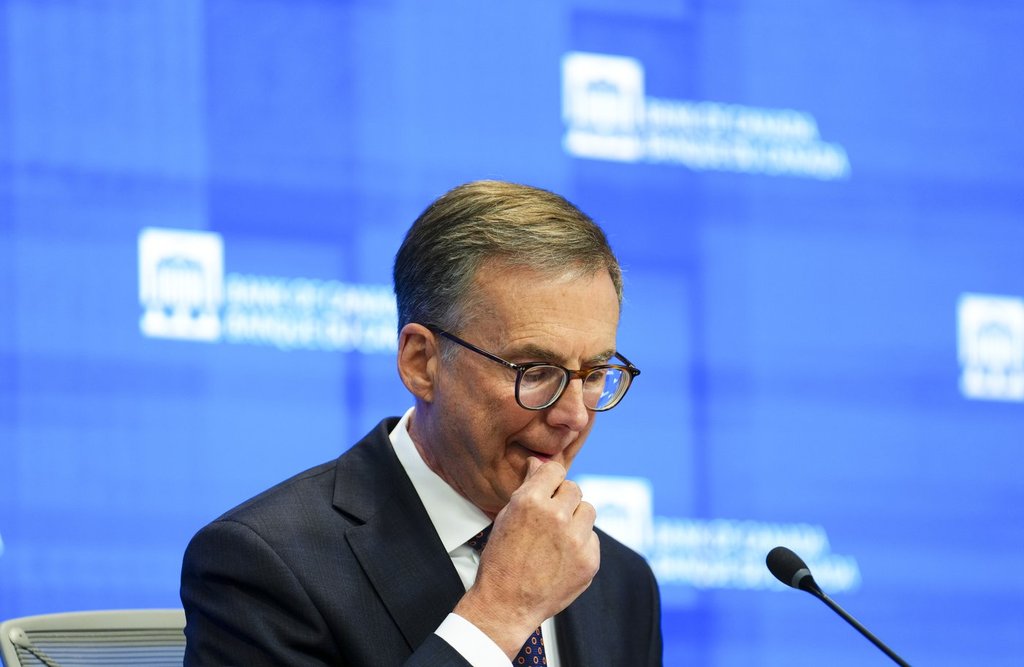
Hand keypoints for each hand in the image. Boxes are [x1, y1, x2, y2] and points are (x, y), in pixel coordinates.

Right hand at [454, 457, 599, 657]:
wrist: (506, 604)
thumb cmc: (501, 559)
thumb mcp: (506, 517)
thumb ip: (528, 488)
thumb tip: (540, 464)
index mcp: (531, 501)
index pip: (555, 470)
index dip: (550, 479)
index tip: (548, 487)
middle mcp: (557, 517)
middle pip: (574, 489)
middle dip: (563, 499)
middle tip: (550, 518)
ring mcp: (576, 540)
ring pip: (588, 510)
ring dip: (576, 519)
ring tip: (557, 537)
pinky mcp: (589, 560)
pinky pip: (592, 538)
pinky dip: (581, 543)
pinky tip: (562, 556)